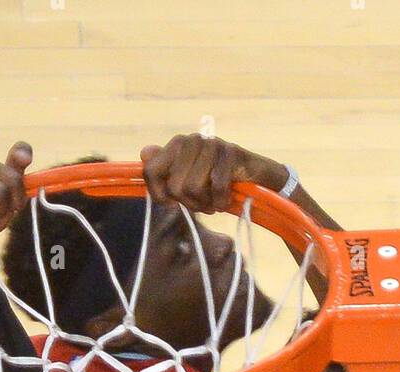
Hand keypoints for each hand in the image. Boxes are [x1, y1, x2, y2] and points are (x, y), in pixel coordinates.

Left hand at [140, 133, 286, 213]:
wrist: (255, 175)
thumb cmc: (217, 180)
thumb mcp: (188, 178)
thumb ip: (164, 169)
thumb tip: (143, 154)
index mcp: (176, 145)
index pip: (150, 170)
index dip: (158, 194)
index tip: (172, 203)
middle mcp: (191, 140)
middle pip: (174, 187)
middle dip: (189, 204)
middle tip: (202, 203)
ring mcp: (211, 144)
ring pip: (194, 188)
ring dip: (206, 205)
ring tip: (214, 202)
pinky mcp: (230, 152)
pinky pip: (217, 187)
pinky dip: (221, 202)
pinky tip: (225, 200)